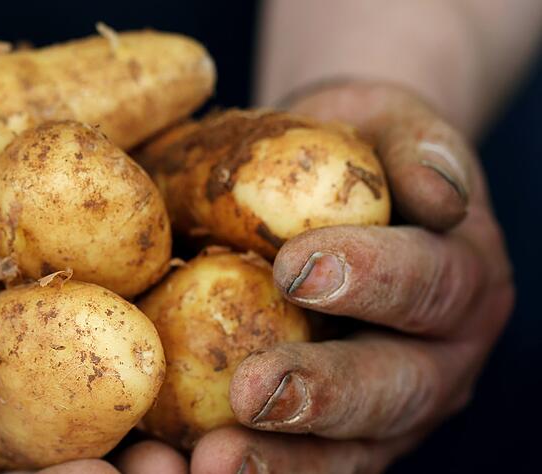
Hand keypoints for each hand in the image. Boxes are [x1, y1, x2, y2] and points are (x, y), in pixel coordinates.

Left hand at [190, 81, 513, 472]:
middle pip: (394, 388)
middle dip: (323, 394)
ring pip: (352, 450)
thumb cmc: (360, 150)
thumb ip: (419, 148)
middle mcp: (438, 355)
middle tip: (251, 393)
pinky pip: (306, 463)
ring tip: (210, 463)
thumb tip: (441, 194)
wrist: (347, 189)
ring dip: (283, 462)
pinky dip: (255, 471)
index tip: (296, 267)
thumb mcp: (392, 125)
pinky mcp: (345, 433)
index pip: (429, 285)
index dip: (372, 280)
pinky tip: (192, 468)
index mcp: (460, 278)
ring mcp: (392, 406)